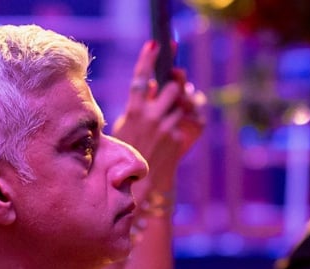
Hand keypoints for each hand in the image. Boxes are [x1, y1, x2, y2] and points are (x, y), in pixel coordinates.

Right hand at [111, 41, 205, 191]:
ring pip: (181, 104)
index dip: (148, 59)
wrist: (138, 183)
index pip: (141, 77)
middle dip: (175, 86)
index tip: (156, 43)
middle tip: (172, 87)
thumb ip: (138, 105)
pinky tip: (169, 133)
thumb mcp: (126, 125)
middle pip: (173, 88)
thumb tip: (149, 86)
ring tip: (167, 115)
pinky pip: (183, 121)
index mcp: (134, 111)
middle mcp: (151, 117)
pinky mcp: (177, 138)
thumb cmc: (127, 151)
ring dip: (177, 105)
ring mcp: (166, 127)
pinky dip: (178, 122)